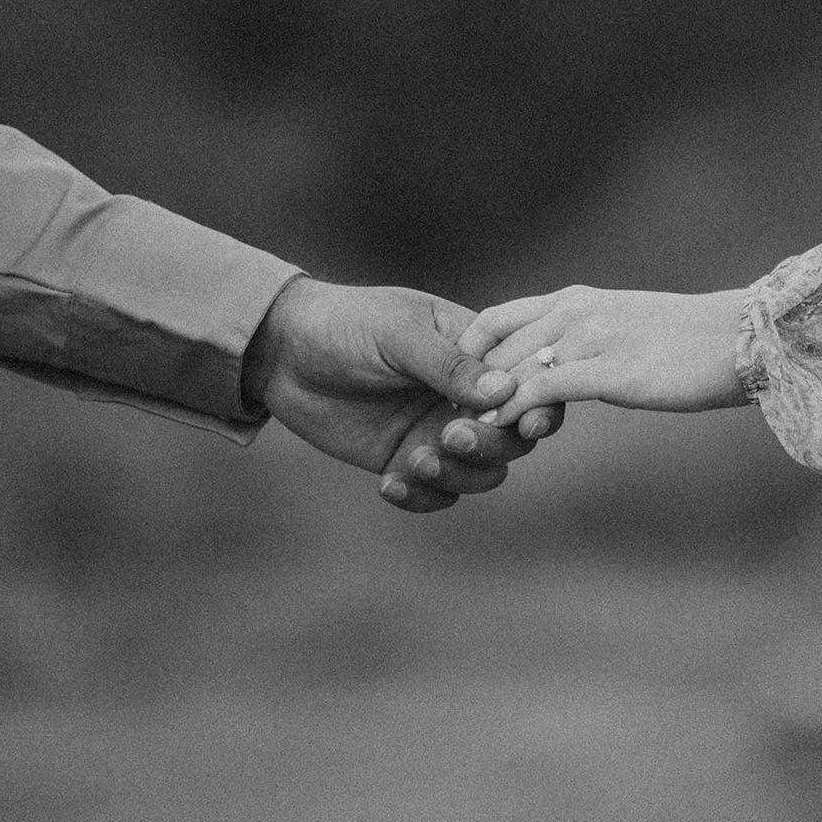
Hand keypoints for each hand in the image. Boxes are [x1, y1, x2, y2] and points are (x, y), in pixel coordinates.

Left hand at [242, 276, 564, 511]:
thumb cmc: (346, 324)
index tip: (523, 424)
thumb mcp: (398, 334)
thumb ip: (450, 365)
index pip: (529, 385)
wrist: (282, 352)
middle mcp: (465, 396)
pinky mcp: (405, 459)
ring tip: (414, 461)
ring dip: (457, 475)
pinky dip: (421, 496)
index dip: (539, 408)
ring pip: (480, 473)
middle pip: (511, 438)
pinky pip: (435, 493)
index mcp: (477, 354)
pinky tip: (388, 484)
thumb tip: (508, 391)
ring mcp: (437, 430)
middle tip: (448, 436)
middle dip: (489, 446)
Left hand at [456, 285, 748, 429]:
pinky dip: (513, 408)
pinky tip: (499, 429)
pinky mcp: (608, 371)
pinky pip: (542, 388)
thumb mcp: (627, 329)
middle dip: (466, 385)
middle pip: (495, 346)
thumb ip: (588, 341)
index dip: (468, 354)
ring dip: (482, 401)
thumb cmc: (693, 340)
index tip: (455, 389)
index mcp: (577, 299)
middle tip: (446, 419)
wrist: (742, 338)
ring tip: (460, 431)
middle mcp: (575, 312)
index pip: (498, 319)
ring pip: (511, 367)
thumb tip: (560, 370)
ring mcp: (590, 338)